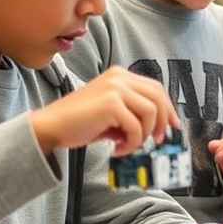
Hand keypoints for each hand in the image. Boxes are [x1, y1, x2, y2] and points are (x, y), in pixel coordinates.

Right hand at [29, 66, 177, 155]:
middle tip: (156, 140)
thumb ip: (133, 113)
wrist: (50, 127)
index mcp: (120, 75)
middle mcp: (119, 77)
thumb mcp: (111, 114)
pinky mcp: (111, 103)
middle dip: (162, 121)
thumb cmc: (79, 123)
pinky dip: (132, 142)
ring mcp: (115, 88)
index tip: (172, 126)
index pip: (155, 88)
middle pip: (158, 97)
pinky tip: (117, 148)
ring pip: (151, 112)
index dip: (168, 108)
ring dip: (144, 134)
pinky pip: (136, 127)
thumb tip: (158, 128)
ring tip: (127, 144)